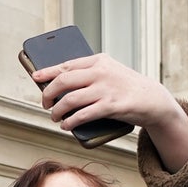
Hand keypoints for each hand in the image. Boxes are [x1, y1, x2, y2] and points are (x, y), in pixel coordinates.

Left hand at [33, 54, 187, 172]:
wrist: (151, 99)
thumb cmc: (125, 88)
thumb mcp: (109, 73)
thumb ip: (89, 75)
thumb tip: (62, 86)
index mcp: (98, 60)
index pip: (67, 64)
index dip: (48, 72)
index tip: (36, 77)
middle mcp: (100, 72)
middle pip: (64, 81)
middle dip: (49, 94)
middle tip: (45, 104)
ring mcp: (105, 89)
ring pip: (70, 100)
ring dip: (57, 111)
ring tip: (54, 117)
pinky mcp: (110, 106)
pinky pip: (83, 115)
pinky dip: (70, 122)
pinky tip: (66, 125)